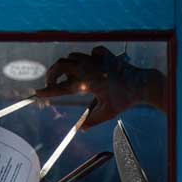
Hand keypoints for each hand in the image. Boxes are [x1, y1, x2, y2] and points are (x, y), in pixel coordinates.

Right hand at [36, 46, 160, 129]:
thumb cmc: (125, 100)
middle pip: (62, 64)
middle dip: (53, 73)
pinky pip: (91, 52)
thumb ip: (92, 121)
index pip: (63, 86)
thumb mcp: (107, 113)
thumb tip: (79, 129)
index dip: (49, 91)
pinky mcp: (106, 55)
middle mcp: (90, 68)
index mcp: (89, 82)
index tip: (38, 93)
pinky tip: (91, 66)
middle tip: (52, 83)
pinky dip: (88, 57)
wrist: (143, 84)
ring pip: (74, 56)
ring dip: (68, 66)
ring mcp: (97, 59)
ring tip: (69, 78)